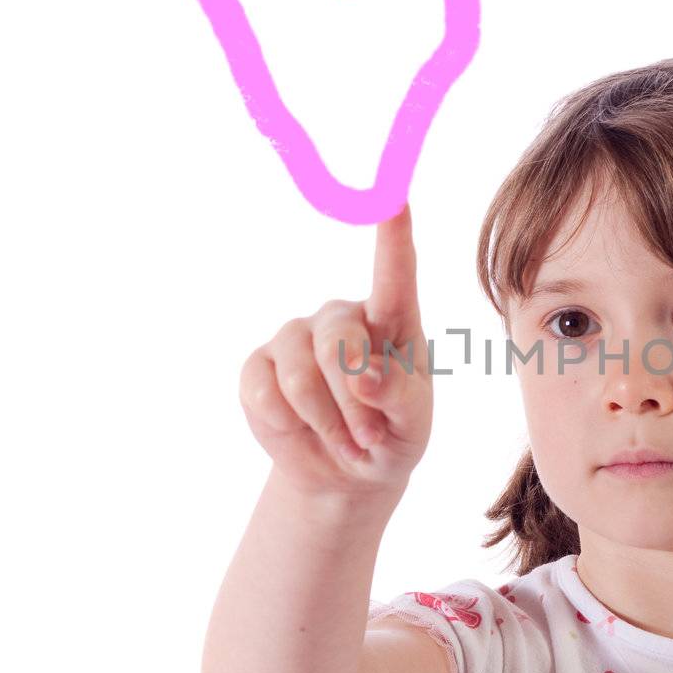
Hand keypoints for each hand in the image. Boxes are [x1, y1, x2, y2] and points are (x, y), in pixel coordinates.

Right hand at [238, 201, 432, 498]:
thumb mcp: (412, 424)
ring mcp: (296, 337)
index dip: (393, 235)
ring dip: (326, 421)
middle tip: (369, 437)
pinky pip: (266, 393)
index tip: (396, 199)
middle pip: (338, 344)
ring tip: (345, 441)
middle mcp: (342, 318)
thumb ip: (400, 396)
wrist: (344, 473)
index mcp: (392, 321)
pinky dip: (289, 425)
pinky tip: (304, 430)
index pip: (395, 272)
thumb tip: (365, 376)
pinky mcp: (260, 365)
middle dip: (353, 404)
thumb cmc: (391, 436)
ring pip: (300, 375)